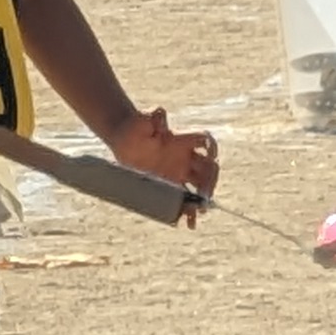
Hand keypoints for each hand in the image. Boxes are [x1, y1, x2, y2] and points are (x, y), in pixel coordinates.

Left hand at [105, 107, 220, 208]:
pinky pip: (183, 199)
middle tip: (204, 196)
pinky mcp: (170, 185)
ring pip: (199, 187)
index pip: (204, 142)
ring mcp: (179, 172)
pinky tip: (186, 221)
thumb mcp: (141, 120)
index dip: (212, 147)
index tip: (211, 156)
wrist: (123, 139)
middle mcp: (186, 157)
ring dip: (202, 200)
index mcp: (183, 141)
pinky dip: (187, 211)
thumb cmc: (134, 126)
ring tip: (198, 214)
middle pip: (208, 169)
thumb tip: (160, 112)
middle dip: (210, 182)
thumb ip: (152, 117)